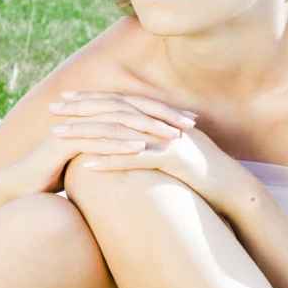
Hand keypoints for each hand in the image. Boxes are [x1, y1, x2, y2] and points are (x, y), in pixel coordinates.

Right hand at [0, 91, 196, 201]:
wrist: (21, 188)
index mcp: (97, 115)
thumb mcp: (95, 162)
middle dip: (163, 115)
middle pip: (132, 109)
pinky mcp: (61, 142)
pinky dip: (118, 143)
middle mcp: (87, 115)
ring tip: (173, 134)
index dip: (165, 113)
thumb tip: (148, 156)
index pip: (137, 109)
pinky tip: (140, 148)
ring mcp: (74, 126)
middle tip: (191, 123)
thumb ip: (116, 153)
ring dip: (147, 127)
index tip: (191, 121)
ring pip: (117, 122)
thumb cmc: (59, 177)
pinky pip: (94, 140)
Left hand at [51, 91, 254, 217]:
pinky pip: (137, 160)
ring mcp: (168, 139)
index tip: (66, 100)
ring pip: (119, 132)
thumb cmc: (203, 174)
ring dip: (86, 134)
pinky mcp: (173, 160)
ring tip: (58, 136)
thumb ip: (153, 143)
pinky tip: (87, 166)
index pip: (120, 103)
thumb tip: (130, 145)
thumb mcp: (175, 152)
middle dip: (82, 108)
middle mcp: (162, 122)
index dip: (92, 100)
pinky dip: (111, 162)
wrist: (234, 187)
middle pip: (115, 110)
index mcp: (160, 118)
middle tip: (53, 108)